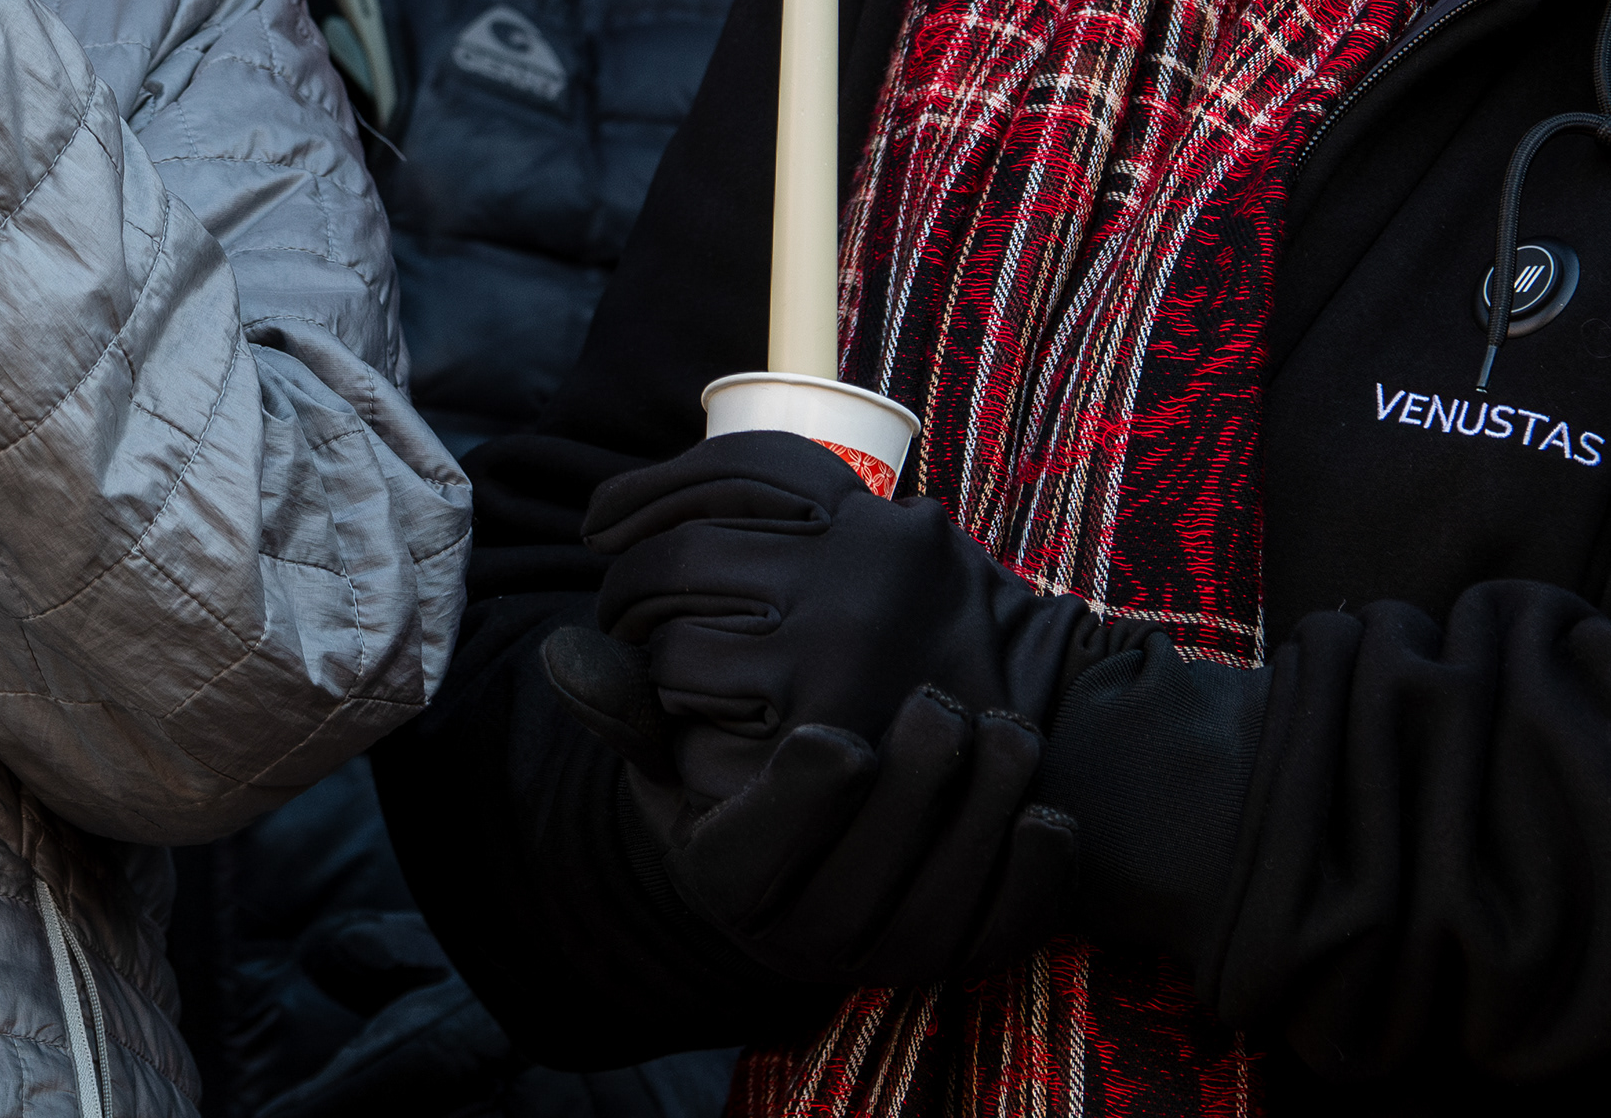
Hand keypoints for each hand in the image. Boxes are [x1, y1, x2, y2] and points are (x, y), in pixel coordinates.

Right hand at [546, 627, 1074, 987]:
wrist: (795, 862)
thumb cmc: (728, 785)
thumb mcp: (668, 754)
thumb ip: (630, 706)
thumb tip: (567, 653)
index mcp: (729, 879)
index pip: (774, 839)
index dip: (815, 783)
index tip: (839, 729)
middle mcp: (809, 937)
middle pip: (878, 858)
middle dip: (917, 775)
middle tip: (939, 703)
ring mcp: (890, 953)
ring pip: (951, 890)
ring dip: (988, 807)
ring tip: (1004, 728)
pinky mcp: (959, 957)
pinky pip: (1009, 925)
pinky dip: (1036, 871)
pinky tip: (1043, 807)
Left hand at [584, 431, 1136, 758]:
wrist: (1051, 751)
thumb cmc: (946, 645)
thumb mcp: (893, 552)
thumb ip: (794, 522)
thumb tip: (612, 519)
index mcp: (873, 518)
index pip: (734, 469)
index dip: (646, 490)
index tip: (602, 519)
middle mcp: (855, 573)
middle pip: (683, 555)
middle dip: (627, 581)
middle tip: (618, 604)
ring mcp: (835, 655)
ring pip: (676, 640)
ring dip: (648, 653)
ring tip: (656, 660)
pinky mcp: (818, 735)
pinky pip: (695, 715)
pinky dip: (675, 718)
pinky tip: (694, 719)